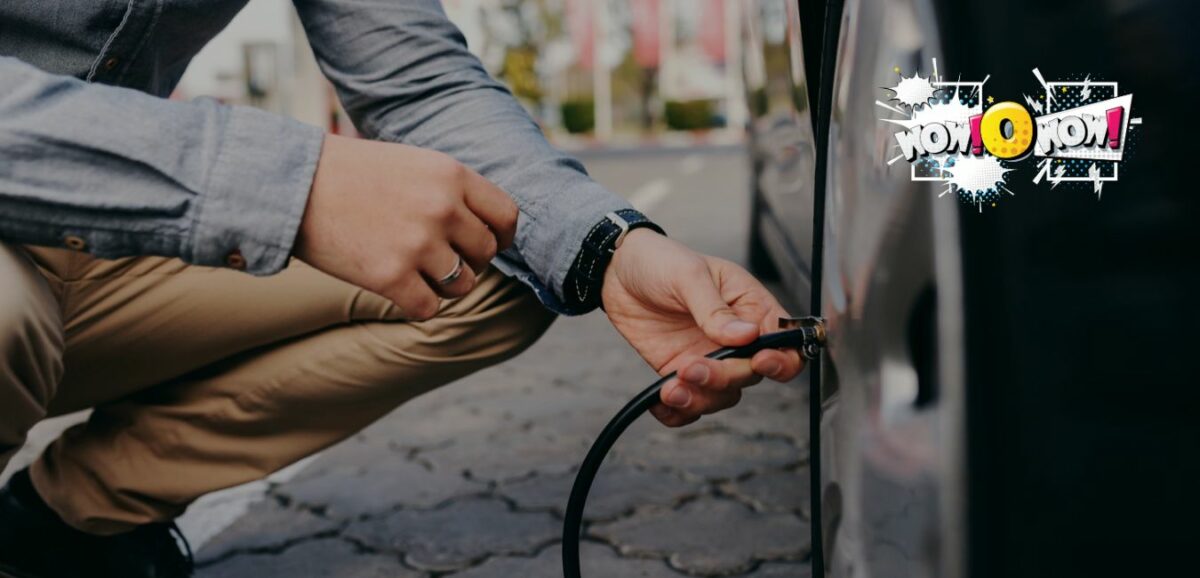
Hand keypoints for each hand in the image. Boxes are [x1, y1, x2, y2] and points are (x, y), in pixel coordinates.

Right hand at [295, 135, 517, 319]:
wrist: (291, 185)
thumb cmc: (351, 173)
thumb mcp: (412, 163)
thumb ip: (451, 190)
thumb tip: (487, 227)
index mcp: (451, 174)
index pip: (507, 217)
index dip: (500, 236)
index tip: (486, 243)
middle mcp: (442, 208)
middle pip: (486, 254)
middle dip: (467, 260)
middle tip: (438, 257)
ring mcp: (418, 244)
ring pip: (462, 285)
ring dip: (444, 285)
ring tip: (416, 271)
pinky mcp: (391, 277)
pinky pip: (430, 308)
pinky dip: (417, 304)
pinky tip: (398, 289)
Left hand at [601, 230, 803, 426]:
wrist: (618, 271)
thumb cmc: (661, 261)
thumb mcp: (690, 275)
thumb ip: (715, 308)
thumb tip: (746, 335)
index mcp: (750, 308)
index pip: (784, 343)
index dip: (781, 360)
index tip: (758, 362)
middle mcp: (735, 339)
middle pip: (750, 376)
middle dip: (723, 378)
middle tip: (691, 367)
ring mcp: (709, 358)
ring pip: (722, 396)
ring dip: (699, 399)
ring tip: (671, 388)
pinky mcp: (681, 372)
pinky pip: (690, 404)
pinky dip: (678, 412)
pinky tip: (661, 403)